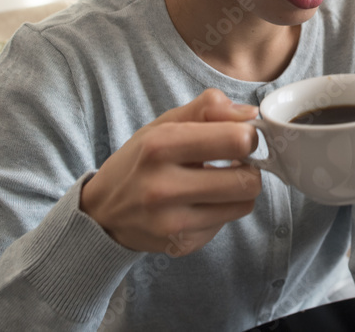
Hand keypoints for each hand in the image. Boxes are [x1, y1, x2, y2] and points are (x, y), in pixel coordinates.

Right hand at [80, 88, 261, 253]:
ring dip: (239, 191)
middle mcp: (163, 188)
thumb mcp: (165, 123)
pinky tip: (200, 203)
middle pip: (248, 181)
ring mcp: (172, 222)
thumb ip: (209, 108)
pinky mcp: (181, 245)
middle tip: (235, 162)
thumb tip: (251, 114)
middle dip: (250, 167)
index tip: (240, 137)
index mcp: (160, 146)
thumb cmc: (140, 161)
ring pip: (244, 205)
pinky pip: (226, 224)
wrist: (103, 211)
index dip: (249, 136)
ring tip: (219, 181)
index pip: (236, 140)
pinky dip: (221, 211)